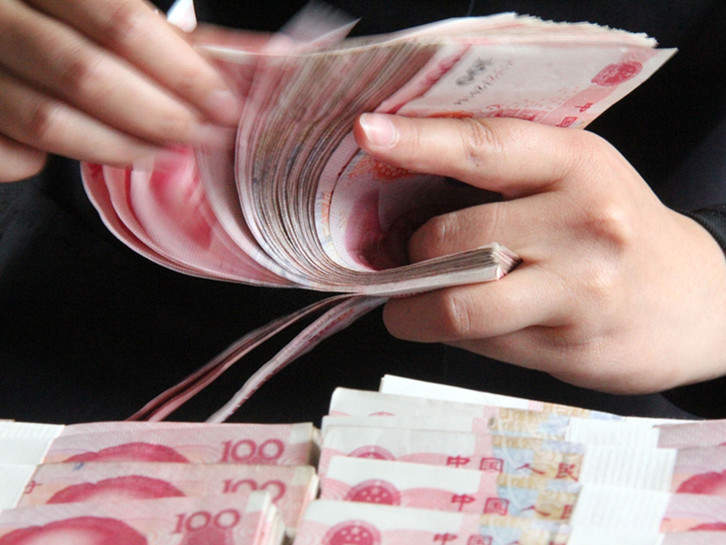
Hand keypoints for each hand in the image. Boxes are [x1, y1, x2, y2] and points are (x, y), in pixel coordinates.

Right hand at [0, 0, 244, 181]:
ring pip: (47, 122)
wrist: (0, 24)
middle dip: (159, 116)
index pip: (120, 23)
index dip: (182, 72)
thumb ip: (184, 38)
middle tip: (201, 136)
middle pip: (86, 75)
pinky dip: (50, 162)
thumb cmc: (67, 19)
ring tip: (162, 154)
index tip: (225, 106)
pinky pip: (13, 154)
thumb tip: (273, 59)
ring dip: (120, 148)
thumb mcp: (113, 9)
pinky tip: (87, 151)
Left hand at [355, 113, 725, 393]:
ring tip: (407, 307)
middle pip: (452, 239)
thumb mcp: (577, 180)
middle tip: (405, 258)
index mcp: (577, 165)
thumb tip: (409, 199)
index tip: (369, 135)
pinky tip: (467, 324)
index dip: (420, 142)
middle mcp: (582, 224)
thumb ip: (505, 182)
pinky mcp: (569, 347)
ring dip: (413, 311)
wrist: (698, 303)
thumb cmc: (618, 230)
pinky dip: (453, 335)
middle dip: (411, 255)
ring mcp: (577, 291)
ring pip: (458, 306)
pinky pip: (481, 344)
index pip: (484, 148)